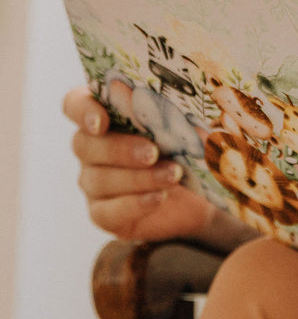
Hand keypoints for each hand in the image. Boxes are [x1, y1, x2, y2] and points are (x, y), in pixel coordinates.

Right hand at [64, 85, 216, 242]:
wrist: (201, 196)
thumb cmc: (188, 150)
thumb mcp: (188, 129)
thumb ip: (180, 116)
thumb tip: (194, 111)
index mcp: (105, 116)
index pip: (75, 105)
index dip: (83, 111)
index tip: (102, 121)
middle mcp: (91, 148)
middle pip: (85, 144)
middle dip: (120, 149)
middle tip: (152, 152)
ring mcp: (93, 182)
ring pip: (99, 179)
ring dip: (138, 177)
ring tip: (173, 175)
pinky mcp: (103, 213)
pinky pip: (108, 211)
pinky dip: (135, 204)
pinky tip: (159, 198)